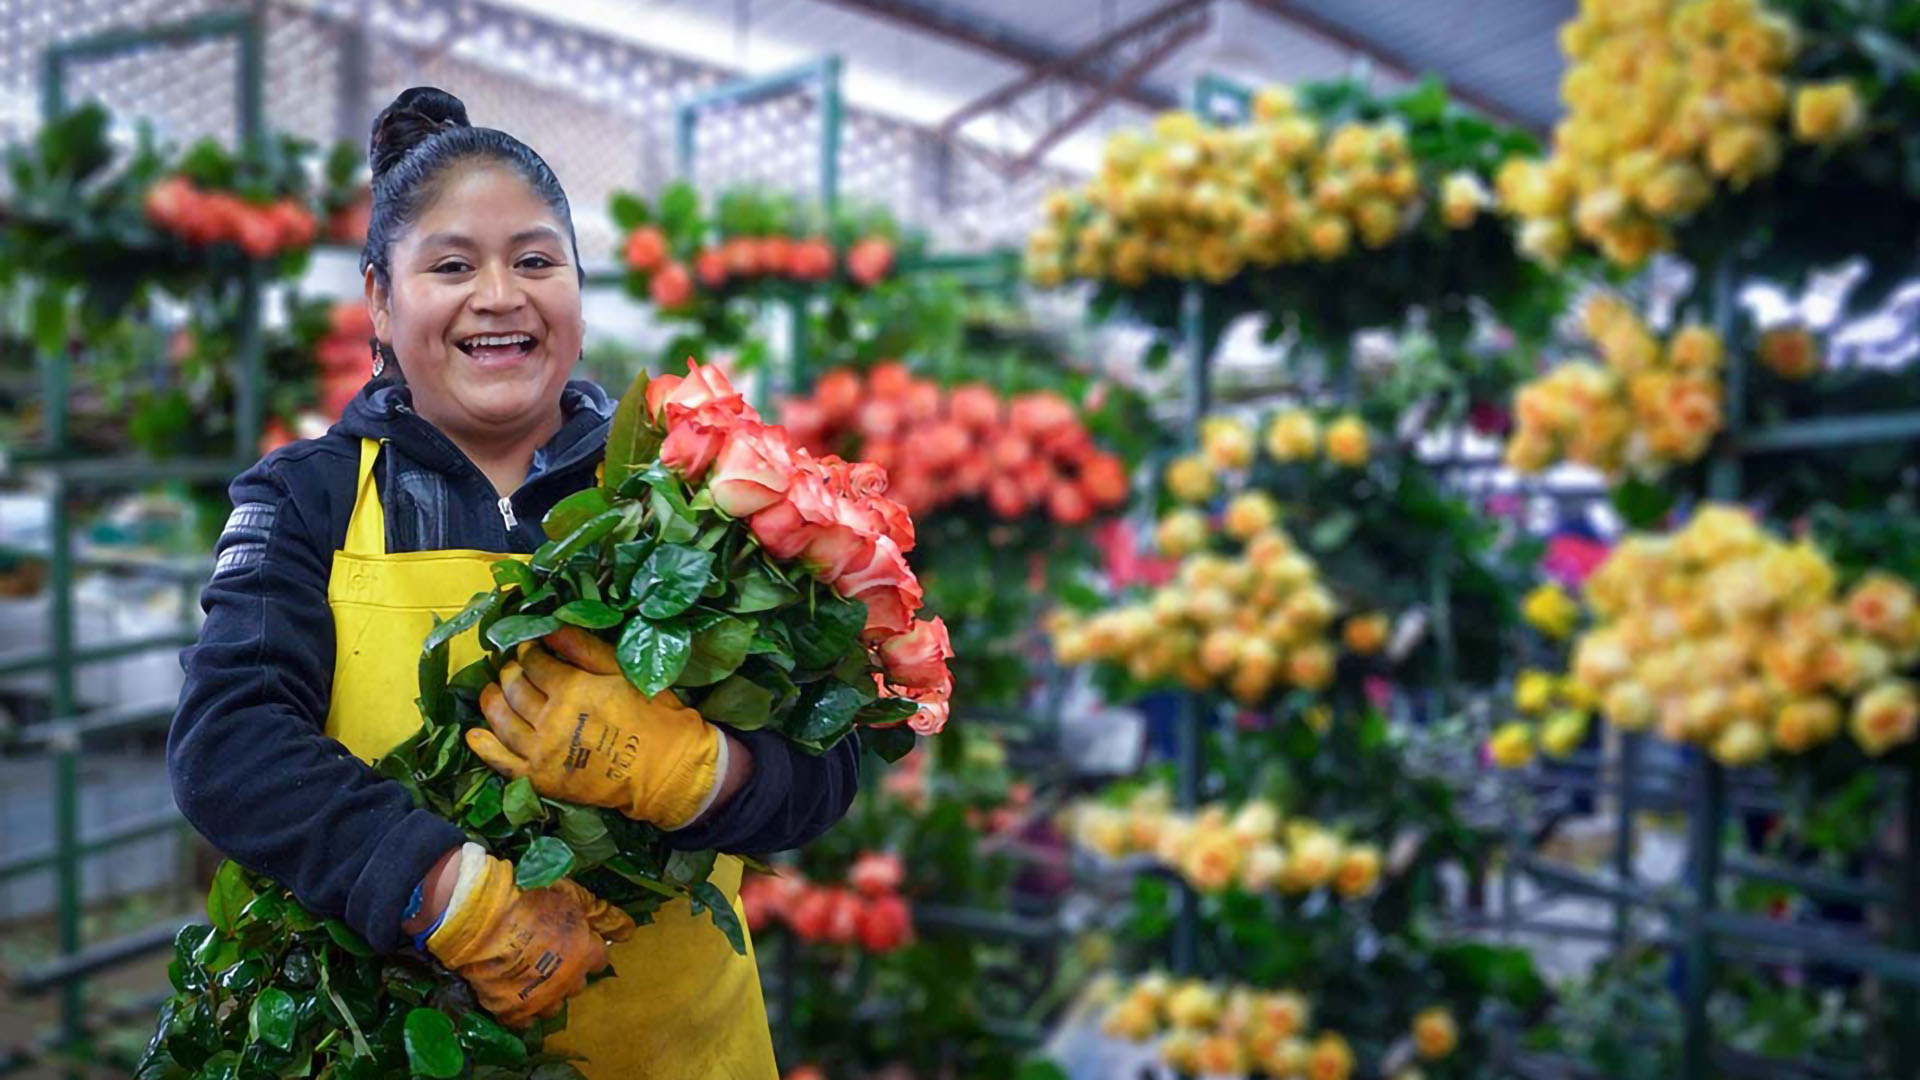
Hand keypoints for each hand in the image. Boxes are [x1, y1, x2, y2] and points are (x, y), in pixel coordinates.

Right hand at [425, 848, 634, 1028]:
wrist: (482, 916)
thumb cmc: (531, 898)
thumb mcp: (573, 896)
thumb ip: (602, 914)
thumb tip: (629, 931)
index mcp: (586, 954)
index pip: (599, 960)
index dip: (588, 949)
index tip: (576, 942)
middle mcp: (568, 981)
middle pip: (578, 984)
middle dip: (570, 971)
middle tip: (551, 955)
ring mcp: (541, 999)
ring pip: (554, 1005)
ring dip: (548, 992)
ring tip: (532, 976)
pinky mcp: (512, 1010)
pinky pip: (525, 1020)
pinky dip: (522, 1008)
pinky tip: (514, 992)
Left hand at [472, 627, 722, 829]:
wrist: (665, 770)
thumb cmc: (653, 715)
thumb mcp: (624, 672)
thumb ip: (584, 649)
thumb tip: (550, 627)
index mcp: (573, 689)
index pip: (535, 663)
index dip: (529, 652)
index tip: (531, 648)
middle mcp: (550, 719)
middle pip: (514, 689)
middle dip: (510, 673)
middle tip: (513, 668)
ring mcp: (542, 752)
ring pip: (502, 721)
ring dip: (492, 702)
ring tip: (493, 692)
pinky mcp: (540, 779)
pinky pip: (502, 762)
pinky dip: (485, 746)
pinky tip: (476, 734)